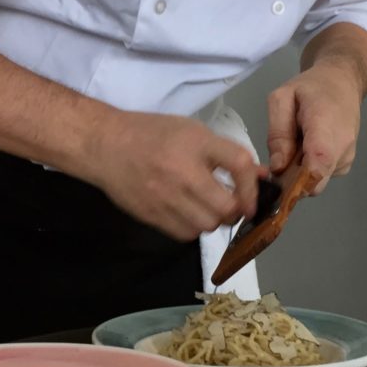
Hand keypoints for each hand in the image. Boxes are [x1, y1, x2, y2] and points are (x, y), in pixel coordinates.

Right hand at [87, 110, 267, 240]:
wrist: (105, 146)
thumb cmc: (152, 134)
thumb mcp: (193, 132)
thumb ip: (227, 154)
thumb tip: (261, 176)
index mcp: (196, 143)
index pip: (239, 164)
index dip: (254, 184)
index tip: (254, 194)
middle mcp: (183, 172)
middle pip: (226, 206)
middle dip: (236, 210)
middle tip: (232, 204)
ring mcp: (166, 197)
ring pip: (207, 225)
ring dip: (215, 220)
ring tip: (208, 207)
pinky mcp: (152, 216)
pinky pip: (186, 234)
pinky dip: (193, 228)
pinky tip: (188, 213)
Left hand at [266, 62, 362, 194]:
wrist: (343, 83)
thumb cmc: (312, 87)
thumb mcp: (282, 98)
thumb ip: (277, 133)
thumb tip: (277, 167)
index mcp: (325, 125)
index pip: (319, 163)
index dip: (297, 180)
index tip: (278, 177)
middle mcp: (342, 147)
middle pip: (314, 182)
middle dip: (291, 178)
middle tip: (280, 154)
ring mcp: (347, 158)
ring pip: (315, 182)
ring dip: (299, 172)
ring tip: (297, 143)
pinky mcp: (345, 165)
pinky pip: (321, 177)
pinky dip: (309, 168)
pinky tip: (307, 148)